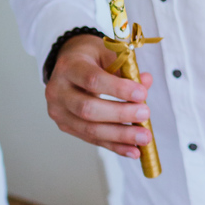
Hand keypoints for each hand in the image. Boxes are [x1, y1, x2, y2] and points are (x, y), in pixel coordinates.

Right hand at [45, 33, 152, 160]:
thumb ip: (126, 68)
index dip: (118, 89)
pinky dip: (114, 146)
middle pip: (88, 109)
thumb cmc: (91, 57)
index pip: (92, 80)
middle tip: (145, 114)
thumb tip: (146, 82)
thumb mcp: (108, 53)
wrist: (69, 63)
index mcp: (69, 67)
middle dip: (120, 115)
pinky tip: (133, 150)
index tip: (143, 94)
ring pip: (89, 129)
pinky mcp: (65, 126)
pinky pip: (91, 139)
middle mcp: (58, 90)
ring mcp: (59, 111)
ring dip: (120, 136)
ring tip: (144, 137)